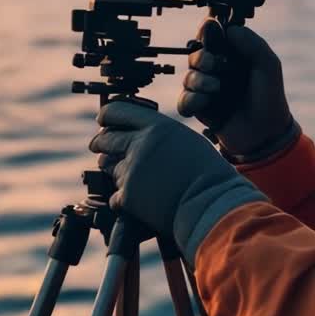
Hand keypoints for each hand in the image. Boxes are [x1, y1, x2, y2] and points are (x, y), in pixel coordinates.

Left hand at [89, 99, 265, 264]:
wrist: (212, 204)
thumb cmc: (207, 173)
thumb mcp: (186, 140)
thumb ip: (161, 134)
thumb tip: (141, 134)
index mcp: (156, 127)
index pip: (117, 111)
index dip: (107, 117)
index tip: (105, 122)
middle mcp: (140, 145)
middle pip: (105, 139)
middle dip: (102, 144)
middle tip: (104, 148)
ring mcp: (132, 171)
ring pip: (108, 167)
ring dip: (116, 171)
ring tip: (135, 178)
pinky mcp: (128, 197)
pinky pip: (114, 196)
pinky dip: (123, 200)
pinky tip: (140, 201)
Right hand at [177, 20, 294, 156]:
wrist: (265, 134)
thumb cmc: (269, 98)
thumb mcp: (268, 65)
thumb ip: (252, 43)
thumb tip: (228, 29)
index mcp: (233, 55)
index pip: (212, 36)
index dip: (207, 32)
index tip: (210, 33)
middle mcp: (217, 70)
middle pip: (195, 54)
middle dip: (201, 58)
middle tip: (214, 65)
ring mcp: (207, 89)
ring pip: (188, 77)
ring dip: (200, 81)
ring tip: (217, 89)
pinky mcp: (200, 109)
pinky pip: (184, 100)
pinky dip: (192, 99)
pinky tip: (206, 102)